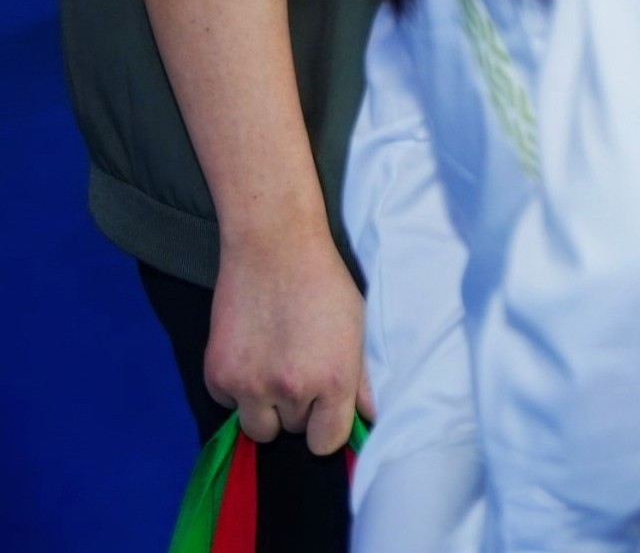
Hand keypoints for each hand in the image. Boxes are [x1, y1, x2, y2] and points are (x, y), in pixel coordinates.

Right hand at [206, 227, 367, 454]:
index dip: (326, 427)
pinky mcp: (216, 375)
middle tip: (299, 371)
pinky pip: (227, 404)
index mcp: (333, 380)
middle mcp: (291, 389)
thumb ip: (363, 378)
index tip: (325, 411)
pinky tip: (250, 354)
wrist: (274, 248)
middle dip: (297, 410)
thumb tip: (371, 416)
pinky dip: (236, 389)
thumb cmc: (324, 284)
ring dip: (265, 408)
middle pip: (292, 430)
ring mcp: (249, 384)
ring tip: (274, 369)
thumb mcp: (357, 328)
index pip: (326, 442)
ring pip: (257, 427)